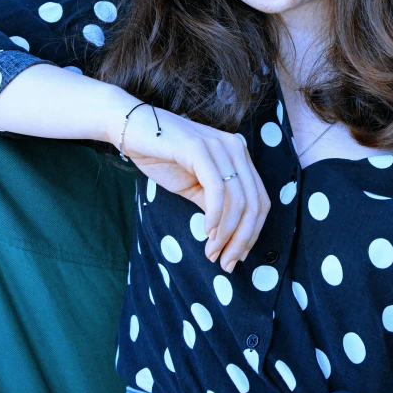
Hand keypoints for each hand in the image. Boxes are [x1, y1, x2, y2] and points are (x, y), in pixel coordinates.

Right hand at [105, 93, 270, 273]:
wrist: (132, 129)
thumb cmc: (161, 157)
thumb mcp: (194, 186)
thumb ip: (215, 204)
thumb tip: (229, 236)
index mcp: (238, 156)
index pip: (260, 200)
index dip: (252, 233)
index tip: (237, 257)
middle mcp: (236, 148)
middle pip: (255, 203)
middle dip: (242, 239)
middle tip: (226, 263)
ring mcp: (219, 146)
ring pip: (239, 199)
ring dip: (227, 233)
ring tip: (212, 253)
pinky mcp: (199, 147)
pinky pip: (217, 187)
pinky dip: (216, 214)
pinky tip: (207, 231)